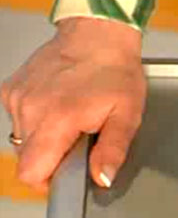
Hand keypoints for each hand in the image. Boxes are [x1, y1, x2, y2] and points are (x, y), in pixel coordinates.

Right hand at [1, 18, 145, 190]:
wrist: (98, 36)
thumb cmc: (115, 74)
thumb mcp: (127, 117)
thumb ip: (113, 152)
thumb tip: (102, 179)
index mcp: (57, 120)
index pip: (31, 172)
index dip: (49, 181)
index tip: (68, 174)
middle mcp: (30, 109)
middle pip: (26, 160)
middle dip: (51, 160)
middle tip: (78, 143)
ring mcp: (17, 98)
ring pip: (21, 141)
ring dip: (44, 141)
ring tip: (70, 123)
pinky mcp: (11, 90)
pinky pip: (19, 120)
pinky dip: (36, 122)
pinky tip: (58, 109)